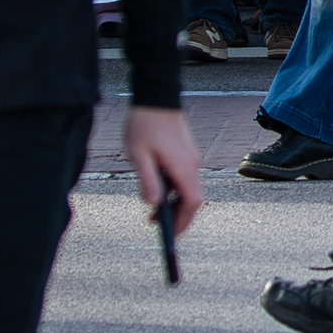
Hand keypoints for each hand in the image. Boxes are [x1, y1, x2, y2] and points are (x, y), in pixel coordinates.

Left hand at [124, 106, 203, 233]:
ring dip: (175, 203)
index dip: (183, 221)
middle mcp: (192, 164)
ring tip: (152, 211)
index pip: (192, 202)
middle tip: (160, 228)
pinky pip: (185, 178)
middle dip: (179, 216)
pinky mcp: (186, 153)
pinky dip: (175, 190)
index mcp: (182, 167)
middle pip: (193, 199)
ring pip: (188, 189)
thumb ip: (148, 180)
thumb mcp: (139, 156)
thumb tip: (153, 204)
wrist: (157, 96)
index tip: (172, 235)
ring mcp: (191, 158)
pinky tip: (158, 189)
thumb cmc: (144, 125)